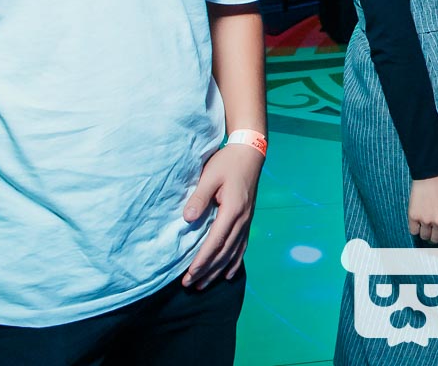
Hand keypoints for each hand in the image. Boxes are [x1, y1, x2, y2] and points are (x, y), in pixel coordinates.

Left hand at [183, 141, 263, 288]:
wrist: (250, 153)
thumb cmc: (227, 162)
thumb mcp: (210, 176)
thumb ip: (199, 198)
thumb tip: (188, 219)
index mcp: (232, 210)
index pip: (215, 242)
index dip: (202, 261)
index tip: (189, 274)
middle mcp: (242, 219)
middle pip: (224, 252)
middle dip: (207, 271)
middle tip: (189, 285)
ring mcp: (247, 221)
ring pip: (233, 253)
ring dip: (217, 271)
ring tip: (203, 284)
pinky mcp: (247, 219)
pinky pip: (242, 246)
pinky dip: (234, 262)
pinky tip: (227, 273)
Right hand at [409, 175, 437, 244]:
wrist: (430, 174)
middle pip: (435, 240)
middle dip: (433, 235)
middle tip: (431, 227)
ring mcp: (426, 220)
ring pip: (424, 236)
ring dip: (424, 231)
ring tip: (424, 220)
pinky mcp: (414, 216)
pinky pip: (413, 231)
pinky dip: (414, 227)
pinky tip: (416, 218)